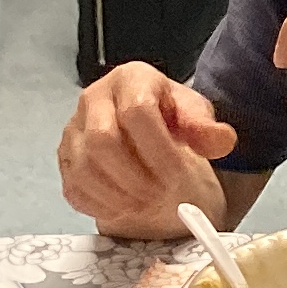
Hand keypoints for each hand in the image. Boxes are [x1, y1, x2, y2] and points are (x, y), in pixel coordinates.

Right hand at [59, 64, 238, 237]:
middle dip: (135, 177)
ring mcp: (73, 130)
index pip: (136, 112)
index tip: (179, 175)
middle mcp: (92, 99)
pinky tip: (127, 209)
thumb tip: (222, 141)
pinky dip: (101, 205)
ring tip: (147, 204)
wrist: (144, 124)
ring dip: (119, 195)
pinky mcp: (64, 160)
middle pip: (102, 141)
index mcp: (129, 79)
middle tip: (160, 196)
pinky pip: (74, 188)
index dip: (158, 150)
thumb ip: (205, 127)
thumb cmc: (168, 116)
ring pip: (84, 168)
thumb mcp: (193, 114)